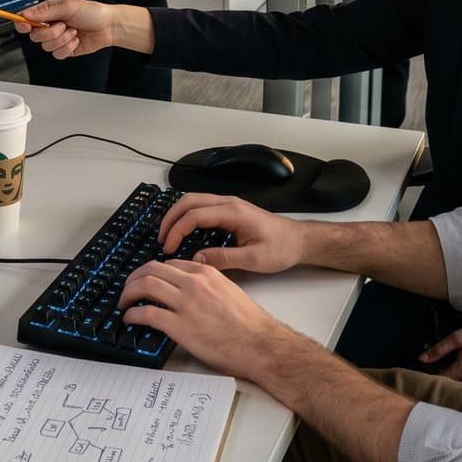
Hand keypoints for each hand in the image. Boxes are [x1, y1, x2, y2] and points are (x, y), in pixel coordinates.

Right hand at [17, 0, 124, 58]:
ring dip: (62, 40)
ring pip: (46, 47)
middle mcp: (51, 25)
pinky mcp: (65, 50)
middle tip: (63, 25)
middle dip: (50, 33)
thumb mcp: (69, 6)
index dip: (22, 23)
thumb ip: (46, 11)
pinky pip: (57, 54)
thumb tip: (27, 14)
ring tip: (74, 31)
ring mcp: (57, 39)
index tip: (25, 26)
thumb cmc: (92, 12)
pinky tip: (76, 40)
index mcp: (48, 12)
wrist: (108, 26)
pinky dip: (68, 48)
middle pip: (35, 36)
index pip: (27, 18)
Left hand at [118, 259, 292, 378]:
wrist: (260, 344)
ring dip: (128, 293)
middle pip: (152, 269)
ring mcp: (186, 304)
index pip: (169, 263)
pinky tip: (130, 319)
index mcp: (206, 274)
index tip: (146, 279)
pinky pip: (147, 313)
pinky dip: (132, 314)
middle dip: (134, 277)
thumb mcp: (229, 291)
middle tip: (128, 288)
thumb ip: (208, 286)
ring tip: (124, 302)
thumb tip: (190, 292)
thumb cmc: (250, 324)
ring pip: (145, 285)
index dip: (152, 270)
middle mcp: (194, 284)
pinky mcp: (181, 327)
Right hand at [154, 193, 306, 274]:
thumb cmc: (282, 247)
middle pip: (189, 201)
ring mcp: (229, 205)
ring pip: (194, 201)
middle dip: (170, 218)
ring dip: (177, 216)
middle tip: (161, 239)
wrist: (300, 240)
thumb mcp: (254, 258)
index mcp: (234, 212)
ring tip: (167, 235)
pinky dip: (187, 216)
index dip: (177, 231)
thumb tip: (197, 260)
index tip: (168, 247)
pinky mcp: (230, 211)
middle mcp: (229, 203)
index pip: (195, 215)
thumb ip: (224, 258)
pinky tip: (183, 231)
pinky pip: (202, 207)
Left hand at [419, 323, 461, 384]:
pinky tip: (452, 369)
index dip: (426, 377)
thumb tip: (422, 359)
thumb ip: (439, 349)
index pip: (438, 381)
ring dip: (446, 379)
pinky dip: (457, 379)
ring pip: (456, 386)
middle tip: (428, 368)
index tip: (417, 372)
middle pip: (446, 386)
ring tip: (439, 367)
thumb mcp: (459, 337)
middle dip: (435, 378)